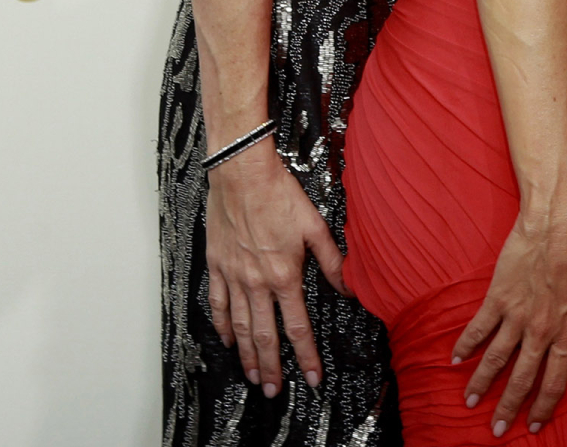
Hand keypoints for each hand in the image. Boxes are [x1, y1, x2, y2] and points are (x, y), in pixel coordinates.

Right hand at [204, 139, 346, 397]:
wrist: (241, 175)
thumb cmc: (280, 195)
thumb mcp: (316, 226)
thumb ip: (333, 261)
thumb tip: (349, 288)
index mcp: (285, 275)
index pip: (297, 326)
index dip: (305, 355)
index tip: (312, 377)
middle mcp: (257, 282)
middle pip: (264, 336)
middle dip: (270, 367)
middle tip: (273, 391)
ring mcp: (234, 276)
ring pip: (239, 326)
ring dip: (245, 354)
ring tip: (252, 376)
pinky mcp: (217, 266)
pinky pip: (217, 303)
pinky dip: (221, 325)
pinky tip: (226, 339)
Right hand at [453, 207, 566, 435]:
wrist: (558, 224)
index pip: (555, 380)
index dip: (544, 406)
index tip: (535, 424)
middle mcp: (540, 331)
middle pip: (521, 379)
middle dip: (507, 408)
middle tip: (495, 430)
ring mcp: (516, 316)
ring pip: (494, 360)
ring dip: (481, 384)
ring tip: (469, 402)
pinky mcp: (497, 298)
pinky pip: (478, 328)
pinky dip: (465, 345)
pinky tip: (454, 360)